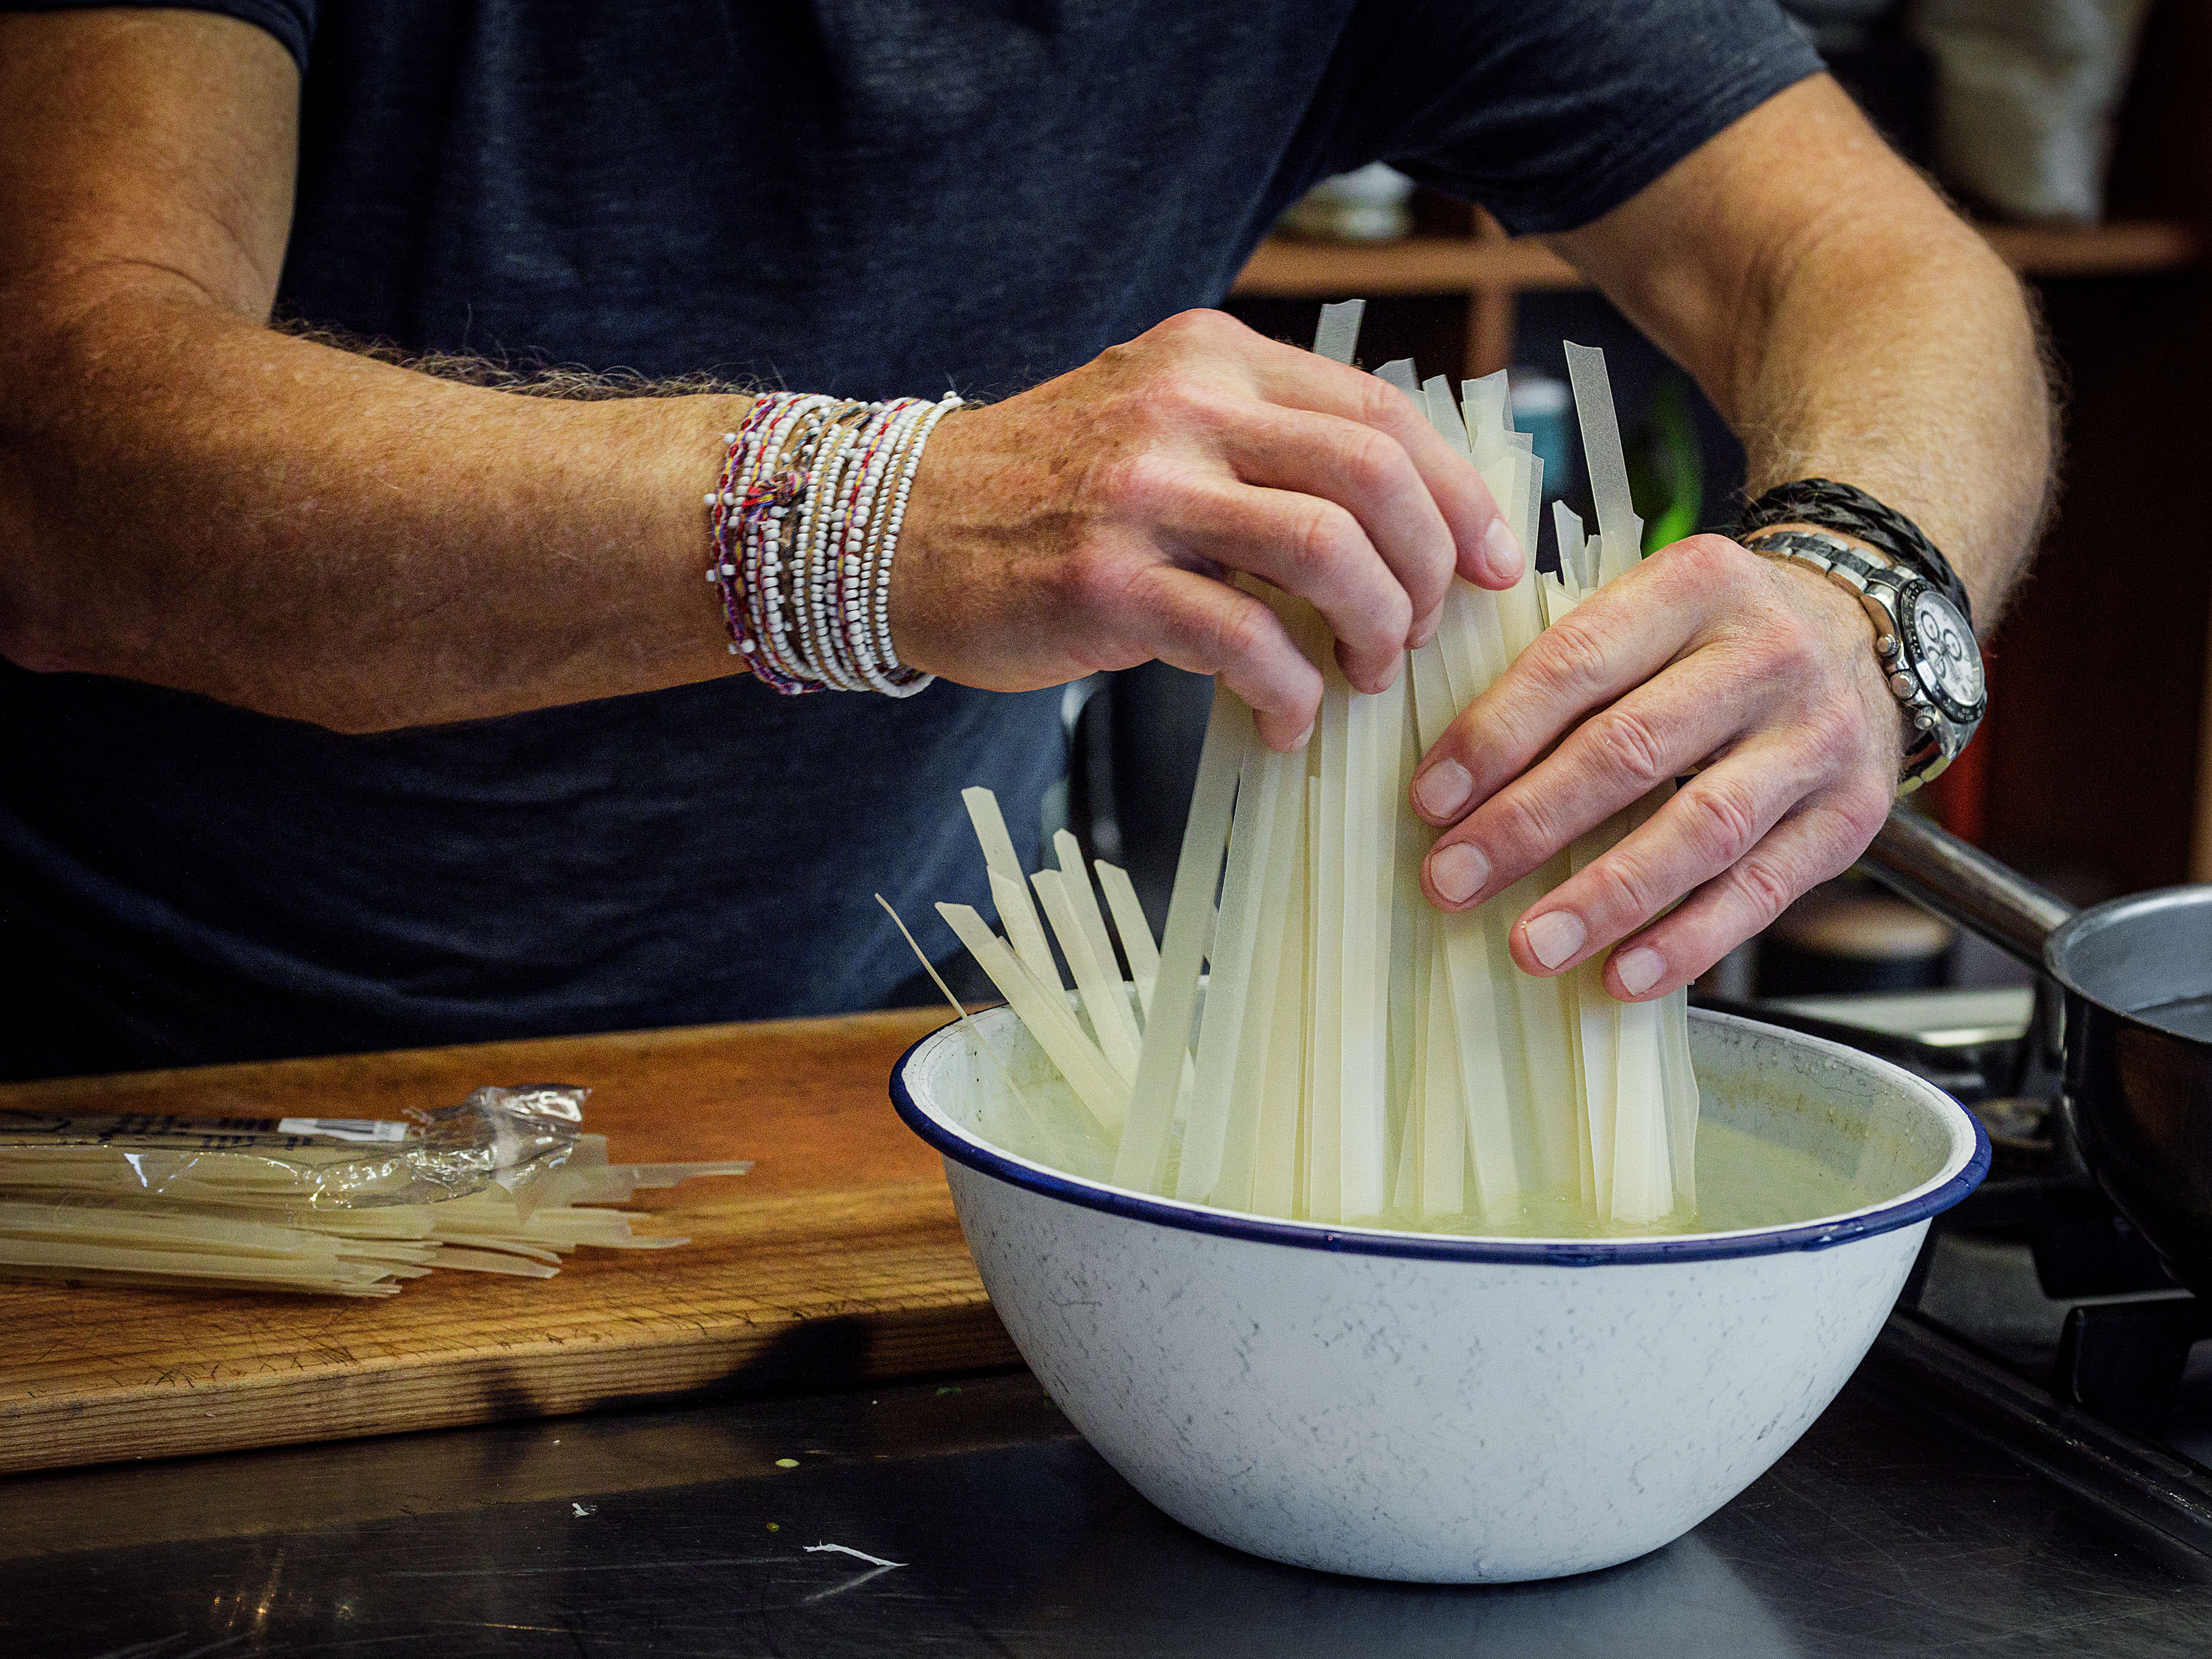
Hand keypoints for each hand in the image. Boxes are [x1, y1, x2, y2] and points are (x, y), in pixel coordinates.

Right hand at [891, 309, 1523, 750]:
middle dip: (1430, 567)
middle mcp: (1184, 406)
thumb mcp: (1157, 422)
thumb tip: (1400, 523)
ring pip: (1327, 549)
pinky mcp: (1104, 581)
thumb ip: (1261, 444)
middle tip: (1425, 630)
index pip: (1381, 410)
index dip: (1458, 493)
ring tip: (1363, 675)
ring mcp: (1141, 491)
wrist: (896, 529)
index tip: (1493, 560)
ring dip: (1376, 628)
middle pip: (1373, 472)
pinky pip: (1246, 640)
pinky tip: (1288, 723)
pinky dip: (1292, 694)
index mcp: (1212, 358)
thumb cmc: (1043, 493)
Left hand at [1407, 534, 1905, 998]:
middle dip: (1530, 824)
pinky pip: (1762, 889)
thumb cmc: (1718, 634)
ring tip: (1532, 946)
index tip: (1431, 802)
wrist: (1867, 633)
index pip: (1577, 662)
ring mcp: (1817, 737)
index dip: (1497, 736)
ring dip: (1606, 896)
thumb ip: (1569, 667)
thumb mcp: (1652, 608)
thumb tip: (1452, 775)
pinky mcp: (1850, 814)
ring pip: (1701, 827)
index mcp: (1696, 584)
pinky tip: (1624, 974)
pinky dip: (1689, 940)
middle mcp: (1767, 655)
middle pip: (1633, 750)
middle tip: (1453, 880)